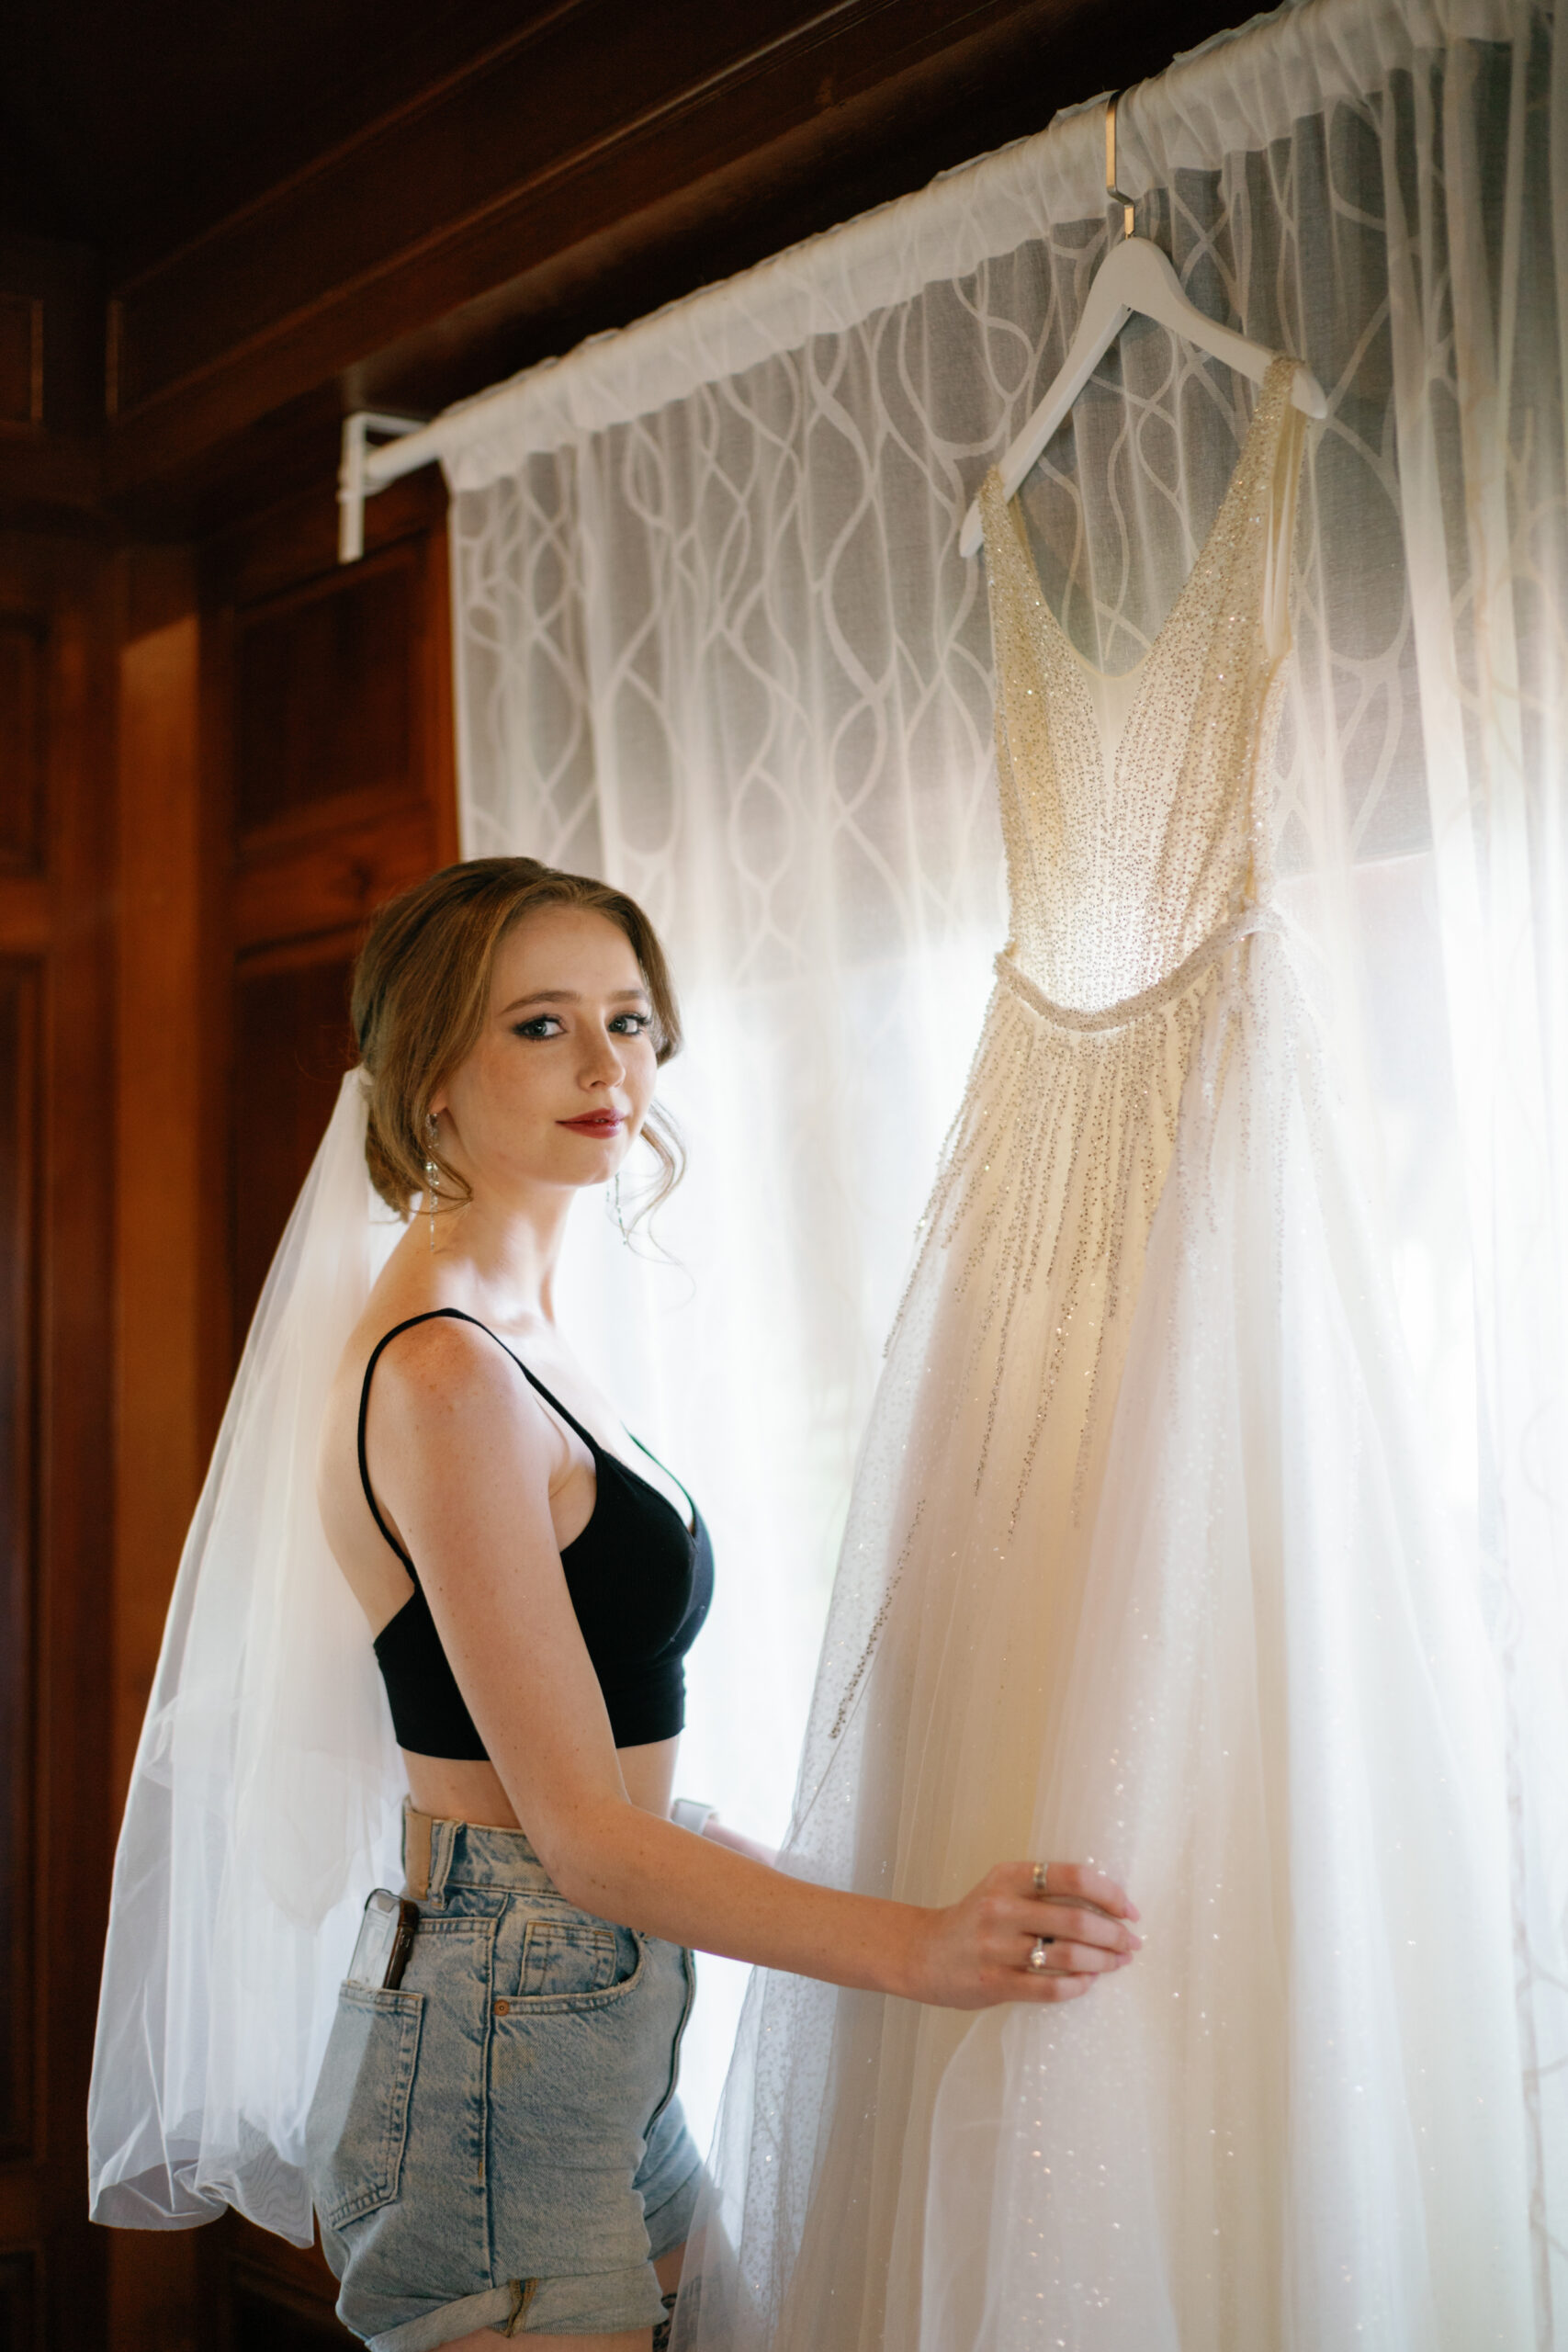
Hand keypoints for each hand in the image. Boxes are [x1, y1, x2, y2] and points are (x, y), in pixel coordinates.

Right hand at [907, 1860, 1141, 2008]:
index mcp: (1009, 1876)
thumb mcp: (1001, 1889)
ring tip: (1117, 1963)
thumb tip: (1106, 1905)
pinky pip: (1049, 1988)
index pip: (1072, 1876)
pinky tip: (1088, 1982)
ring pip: (1068, 1956)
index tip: (1129, 1910)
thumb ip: (1043, 1891)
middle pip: (1077, 1919)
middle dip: (1114, 1934)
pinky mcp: (994, 1982)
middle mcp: (1002, 1907)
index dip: (1109, 1893)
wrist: (922, 1952)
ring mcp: (997, 1947)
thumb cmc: (974, 1919)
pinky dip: (1077, 1986)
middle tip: (1132, 1943)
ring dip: (1103, 1961)